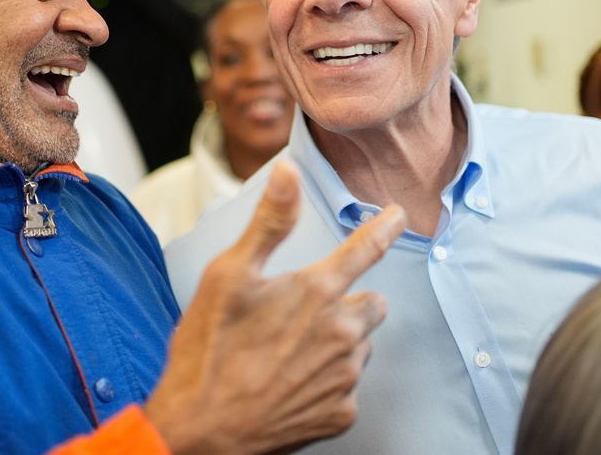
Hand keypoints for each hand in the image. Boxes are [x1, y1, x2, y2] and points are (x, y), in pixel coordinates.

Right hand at [145, 160, 405, 454]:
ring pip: (360, 346)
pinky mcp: (341, 413)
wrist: (200, 429)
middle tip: (301, 314)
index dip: (384, 228)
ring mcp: (344, 377)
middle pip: (372, 303)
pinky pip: (346, 387)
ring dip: (336, 343)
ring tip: (287, 353)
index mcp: (316, 291)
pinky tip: (289, 384)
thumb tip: (288, 171)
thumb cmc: (208, 348)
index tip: (399, 216)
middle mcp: (342, 332)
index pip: (366, 249)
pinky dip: (325, 382)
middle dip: (347, 302)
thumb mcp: (228, 275)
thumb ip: (269, 222)